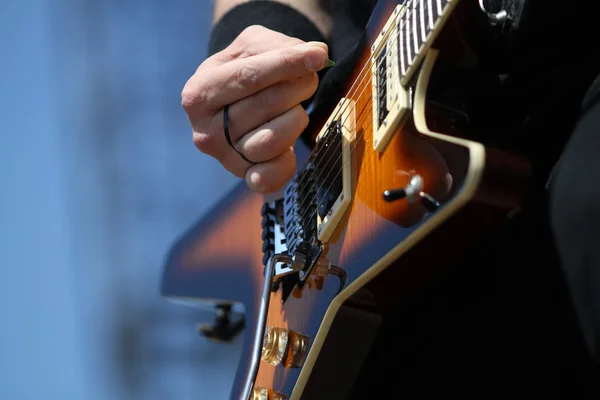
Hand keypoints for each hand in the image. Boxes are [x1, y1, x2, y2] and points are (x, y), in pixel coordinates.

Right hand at [182, 25, 329, 192]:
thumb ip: (282, 46)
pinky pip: (271, 177)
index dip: (286, 64)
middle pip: (264, 106)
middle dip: (296, 88)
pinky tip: (288, 144)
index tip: (317, 57)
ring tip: (294, 108)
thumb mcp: (253, 46)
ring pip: (272, 140)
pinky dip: (288, 160)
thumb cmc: (245, 70)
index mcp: (198, 93)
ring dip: (295, 118)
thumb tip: (317, 54)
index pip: (248, 76)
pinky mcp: (244, 177)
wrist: (237, 104)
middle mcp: (205, 130)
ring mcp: (224, 158)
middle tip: (307, 79)